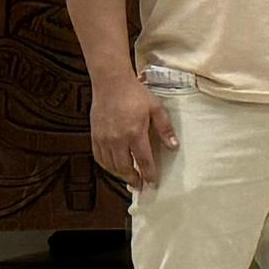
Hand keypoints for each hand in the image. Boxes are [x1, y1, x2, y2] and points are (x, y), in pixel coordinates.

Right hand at [90, 70, 175, 188]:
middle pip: (125, 167)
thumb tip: (173, 146)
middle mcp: (117, 139)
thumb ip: (165, 129)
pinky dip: (107, 166)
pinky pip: (99, 158)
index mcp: (135, 133)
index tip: (153, 183)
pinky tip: (114, 167)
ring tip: (129, 178)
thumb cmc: (135, 94)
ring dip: (120, 175)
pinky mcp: (95, 136)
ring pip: (111, 165)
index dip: (149, 174)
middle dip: (133, 179)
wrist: (111, 83)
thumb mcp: (156, 108)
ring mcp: (104, 139)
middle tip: (140, 185)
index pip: (143, 160)